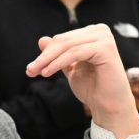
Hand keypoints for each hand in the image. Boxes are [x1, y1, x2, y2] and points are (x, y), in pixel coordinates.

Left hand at [25, 24, 138, 138]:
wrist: (109, 106)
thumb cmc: (93, 88)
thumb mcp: (70, 68)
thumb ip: (58, 55)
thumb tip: (41, 39)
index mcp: (92, 33)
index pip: (62, 39)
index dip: (45, 53)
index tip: (31, 69)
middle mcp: (100, 31)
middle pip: (63, 40)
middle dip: (44, 57)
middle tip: (30, 70)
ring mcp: (104, 38)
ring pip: (67, 46)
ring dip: (48, 60)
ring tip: (36, 72)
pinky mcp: (106, 48)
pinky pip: (75, 53)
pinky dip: (59, 62)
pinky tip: (47, 72)